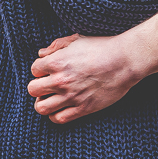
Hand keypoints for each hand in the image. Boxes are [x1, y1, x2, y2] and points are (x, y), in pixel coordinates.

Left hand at [28, 34, 142, 122]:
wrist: (124, 61)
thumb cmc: (102, 47)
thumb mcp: (77, 39)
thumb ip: (57, 45)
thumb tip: (41, 54)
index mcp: (57, 61)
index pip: (34, 69)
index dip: (40, 69)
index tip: (48, 70)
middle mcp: (61, 80)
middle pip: (33, 89)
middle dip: (38, 86)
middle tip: (46, 85)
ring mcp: (71, 96)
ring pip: (41, 108)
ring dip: (43, 103)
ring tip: (50, 98)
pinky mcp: (82, 108)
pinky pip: (58, 119)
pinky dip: (55, 115)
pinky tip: (60, 108)